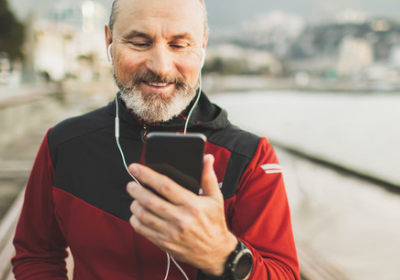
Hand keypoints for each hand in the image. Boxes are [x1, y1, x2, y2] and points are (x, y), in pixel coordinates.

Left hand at [126, 154, 236, 275]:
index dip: (147, 175)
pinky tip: (137, 213)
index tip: (136, 168)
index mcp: (193, 205)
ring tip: (135, 198)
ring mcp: (171, 233)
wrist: (215, 252)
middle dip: (136, 189)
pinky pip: (143, 230)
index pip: (165, 186)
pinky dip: (135, 220)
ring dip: (135, 204)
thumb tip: (206, 158)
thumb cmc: (214, 223)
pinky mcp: (165, 244)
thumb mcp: (216, 199)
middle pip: (150, 200)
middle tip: (131, 184)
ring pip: (144, 215)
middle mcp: (181, 219)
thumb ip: (208, 177)